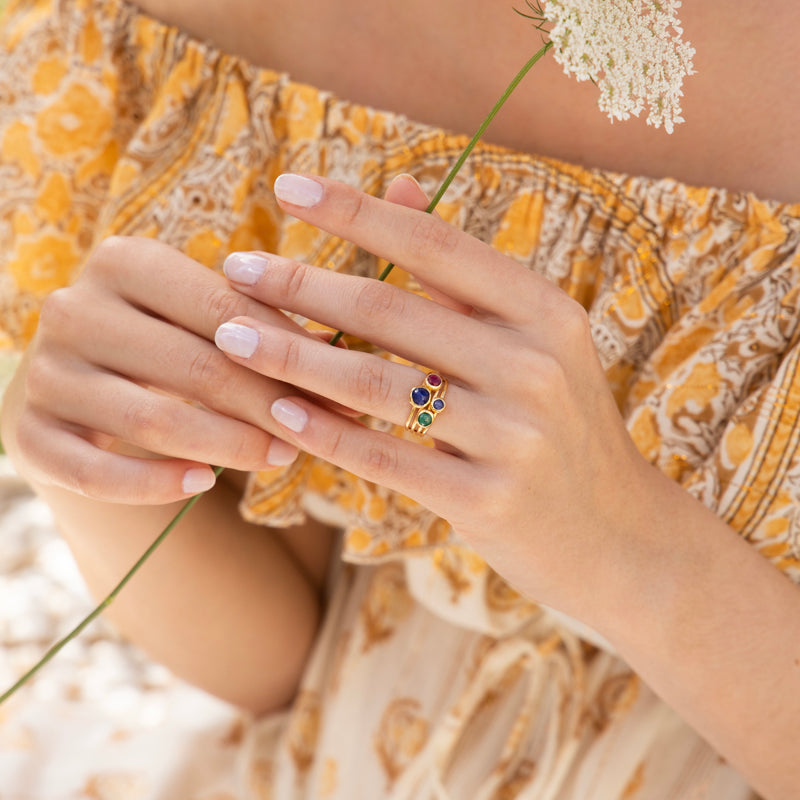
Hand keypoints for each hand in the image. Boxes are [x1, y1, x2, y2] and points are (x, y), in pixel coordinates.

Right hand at [1, 236, 313, 503]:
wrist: (89, 383)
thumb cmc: (171, 342)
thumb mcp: (209, 321)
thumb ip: (265, 331)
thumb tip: (341, 363)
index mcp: (124, 261)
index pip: (223, 309)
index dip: (287, 352)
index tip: (341, 386)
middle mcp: (73, 309)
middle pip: (193, 367)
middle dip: (267, 406)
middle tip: (318, 431)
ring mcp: (46, 374)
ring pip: (151, 420)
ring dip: (227, 445)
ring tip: (280, 456)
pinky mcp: (30, 435)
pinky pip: (96, 473)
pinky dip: (155, 483)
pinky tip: (204, 483)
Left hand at [213, 173, 661, 622]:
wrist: (618, 536)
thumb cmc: (558, 430)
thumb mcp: (531, 344)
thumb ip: (462, 274)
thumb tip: (400, 190)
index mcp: (545, 312)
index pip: (434, 243)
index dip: (354, 211)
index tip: (285, 186)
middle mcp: (535, 364)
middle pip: (392, 310)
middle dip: (300, 286)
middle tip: (234, 271)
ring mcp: (515, 436)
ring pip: (377, 383)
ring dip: (293, 358)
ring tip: (232, 337)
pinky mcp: (488, 500)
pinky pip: (386, 457)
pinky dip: (327, 433)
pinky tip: (280, 412)